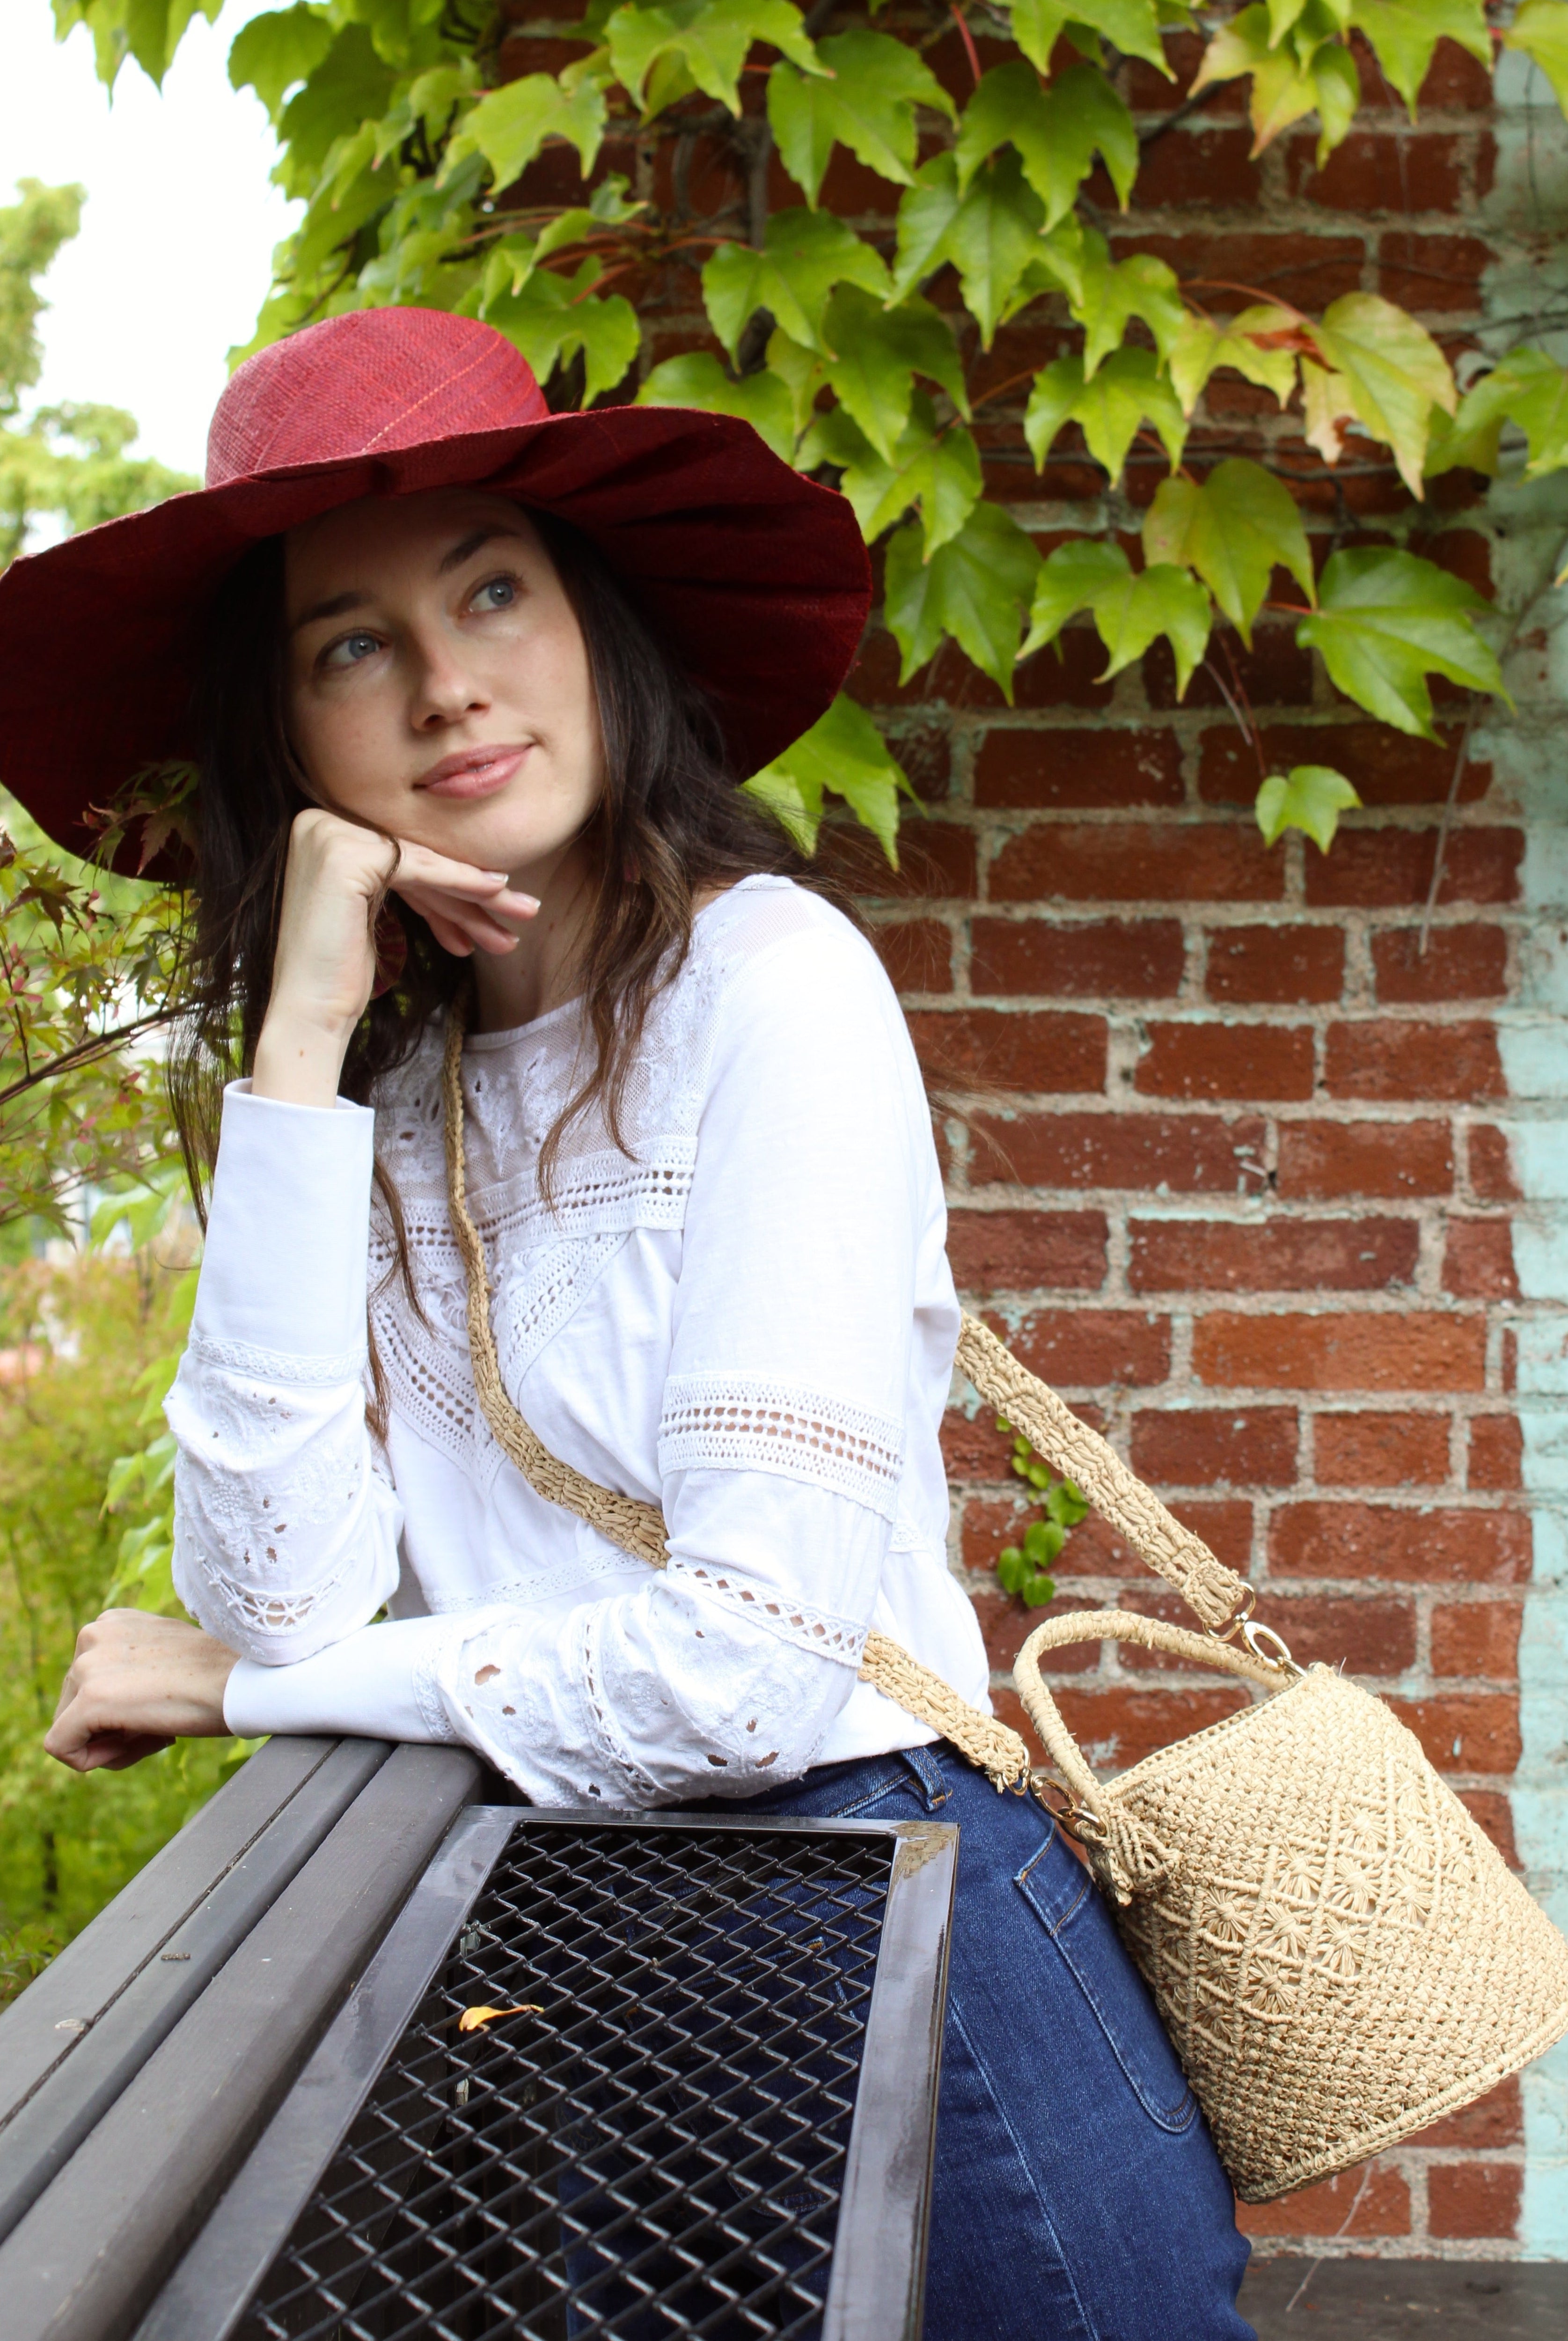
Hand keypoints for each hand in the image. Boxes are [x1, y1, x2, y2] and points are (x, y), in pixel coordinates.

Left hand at [45, 1610, 240, 1773]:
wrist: (244, 1680)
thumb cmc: (218, 1674)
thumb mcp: (163, 1657)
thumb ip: (130, 1668)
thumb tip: (110, 1705)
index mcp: (109, 1622)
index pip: (87, 1682)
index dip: (117, 1710)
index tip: (158, 1706)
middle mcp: (91, 1635)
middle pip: (73, 1705)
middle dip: (110, 1727)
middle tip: (160, 1724)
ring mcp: (87, 1666)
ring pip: (69, 1727)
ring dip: (111, 1742)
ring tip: (157, 1730)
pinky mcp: (90, 1700)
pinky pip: (61, 1747)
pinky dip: (92, 1760)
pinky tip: (138, 1746)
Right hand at [253, 808, 537, 1105]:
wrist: (307, 1013)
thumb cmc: (339, 974)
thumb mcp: (373, 912)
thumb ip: (407, 882)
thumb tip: (470, 869)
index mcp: (320, 832)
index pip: (402, 858)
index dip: (453, 886)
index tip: (495, 907)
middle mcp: (317, 823)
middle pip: (414, 860)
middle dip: (470, 891)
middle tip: (523, 910)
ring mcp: (328, 834)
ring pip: (422, 863)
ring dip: (477, 892)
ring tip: (524, 911)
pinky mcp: (345, 853)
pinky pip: (418, 867)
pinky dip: (460, 882)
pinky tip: (496, 892)